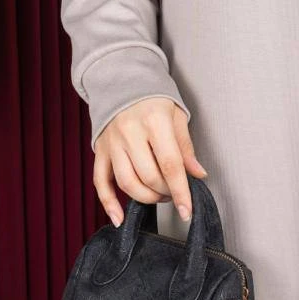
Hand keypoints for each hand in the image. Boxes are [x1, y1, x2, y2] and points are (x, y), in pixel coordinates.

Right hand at [92, 97, 206, 227]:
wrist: (122, 81)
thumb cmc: (154, 99)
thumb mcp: (176, 115)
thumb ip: (186, 147)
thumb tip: (198, 174)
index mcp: (153, 121)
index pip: (169, 164)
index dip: (180, 190)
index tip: (187, 210)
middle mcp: (129, 132)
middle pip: (148, 176)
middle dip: (166, 192)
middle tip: (175, 192)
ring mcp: (112, 142)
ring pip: (126, 182)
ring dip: (146, 198)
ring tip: (159, 196)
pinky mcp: (100, 150)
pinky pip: (100, 182)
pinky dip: (108, 203)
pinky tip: (119, 217)